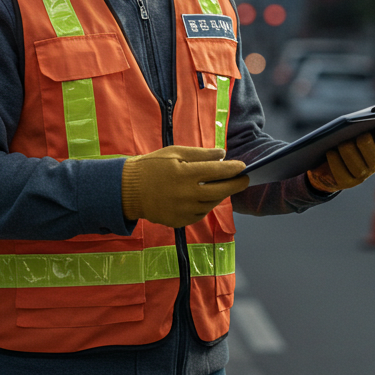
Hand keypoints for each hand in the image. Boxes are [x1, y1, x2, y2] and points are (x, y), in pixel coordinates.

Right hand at [121, 145, 248, 227]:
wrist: (128, 191)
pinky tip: (206, 196)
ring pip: (212, 204)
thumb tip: (222, 154)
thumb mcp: (175, 152)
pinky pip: (200, 214)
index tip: (243, 166)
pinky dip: (206, 205)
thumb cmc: (152, 167)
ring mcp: (183, 211)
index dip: (233, 168)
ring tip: (224, 186)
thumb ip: (200, 154)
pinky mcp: (180, 222)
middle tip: (245, 179)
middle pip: (220, 191)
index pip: (218, 171)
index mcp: (185, 174)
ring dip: (221, 194)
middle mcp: (186, 195)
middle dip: (236, 185)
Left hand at [306, 119, 374, 192]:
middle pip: (369, 150)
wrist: (330, 168)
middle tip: (357, 134)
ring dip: (346, 149)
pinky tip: (331, 152)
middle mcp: (372, 165)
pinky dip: (335, 160)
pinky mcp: (346, 182)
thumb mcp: (365, 136)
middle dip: (363, 141)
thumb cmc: (351, 147)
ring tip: (341, 143)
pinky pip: (340, 171)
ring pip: (354, 160)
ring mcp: (360, 175)